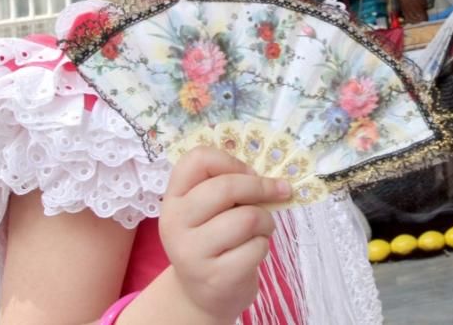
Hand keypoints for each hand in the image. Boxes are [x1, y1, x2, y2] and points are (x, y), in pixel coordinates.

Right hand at [159, 147, 290, 322]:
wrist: (202, 293)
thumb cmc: (214, 239)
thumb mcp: (210, 209)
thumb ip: (230, 186)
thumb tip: (271, 179)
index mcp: (174, 198)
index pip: (197, 159)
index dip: (231, 161)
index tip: (249, 173)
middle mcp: (174, 223)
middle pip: (226, 187)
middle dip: (261, 187)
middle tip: (279, 192)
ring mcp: (191, 252)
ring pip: (247, 218)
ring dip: (266, 221)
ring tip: (262, 229)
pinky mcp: (215, 277)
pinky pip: (255, 247)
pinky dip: (263, 246)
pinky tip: (252, 252)